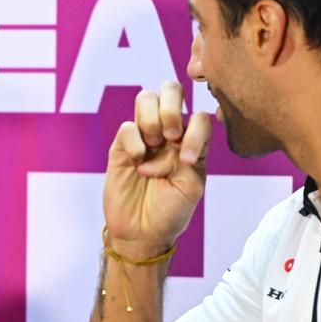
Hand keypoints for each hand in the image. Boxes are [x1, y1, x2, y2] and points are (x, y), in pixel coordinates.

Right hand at [103, 81, 211, 258]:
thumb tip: (181, 131)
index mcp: (191, 141)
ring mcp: (144, 137)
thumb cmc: (171, 211)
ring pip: (146, 97)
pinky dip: (134, 141)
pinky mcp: (121, 146)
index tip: (188, 160)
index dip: (195, 130)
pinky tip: (137, 162)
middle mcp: (168, 133)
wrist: (143, 233)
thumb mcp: (192, 185)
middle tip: (170, 137)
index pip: (199, 114)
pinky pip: (127, 126)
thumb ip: (195, 153)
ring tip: (153, 146)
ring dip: (152, 119)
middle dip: (171, 108)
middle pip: (171, 88)